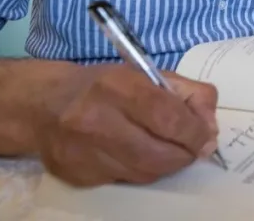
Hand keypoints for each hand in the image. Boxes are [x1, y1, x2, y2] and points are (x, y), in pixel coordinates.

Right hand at [37, 65, 219, 186]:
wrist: (43, 105)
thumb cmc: (103, 85)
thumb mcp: (146, 74)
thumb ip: (187, 93)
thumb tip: (211, 127)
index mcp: (118, 87)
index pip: (169, 118)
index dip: (196, 132)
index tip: (206, 136)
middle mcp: (97, 121)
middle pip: (160, 153)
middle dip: (185, 153)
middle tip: (193, 147)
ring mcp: (85, 153)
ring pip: (145, 172)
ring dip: (166, 164)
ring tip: (168, 149)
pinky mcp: (78, 176)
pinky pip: (125, 180)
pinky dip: (141, 170)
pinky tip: (138, 155)